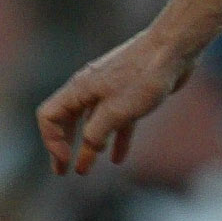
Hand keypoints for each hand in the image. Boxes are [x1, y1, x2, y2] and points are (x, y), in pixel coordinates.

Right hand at [36, 28, 196, 175]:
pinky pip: (117, 121)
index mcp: (78, 90)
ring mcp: (110, 90)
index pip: (49, 116)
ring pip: (93, 122)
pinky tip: (118, 158)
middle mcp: (89, 89)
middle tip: (62, 171)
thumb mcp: (114, 113)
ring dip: (89, 146)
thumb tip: (88, 149)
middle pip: (67, 120)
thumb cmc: (142, 78)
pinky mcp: (130, 94)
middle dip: (63, 146)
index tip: (67, 161)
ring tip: (87, 168)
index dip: (52, 141)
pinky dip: (115, 139)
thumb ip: (96, 134)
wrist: (173, 50)